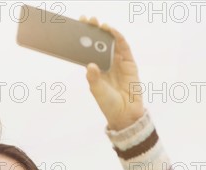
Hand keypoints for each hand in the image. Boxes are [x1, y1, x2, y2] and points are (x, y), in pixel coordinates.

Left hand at [80, 16, 144, 130]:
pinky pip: (124, 48)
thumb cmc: (109, 104)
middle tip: (87, 20)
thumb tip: (89, 65)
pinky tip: (112, 31)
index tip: (76, 27)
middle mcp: (106, 63)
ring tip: (99, 24)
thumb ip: (94, 79)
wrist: (125, 114)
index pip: (88, 50)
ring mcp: (118, 62)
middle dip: (94, 31)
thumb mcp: (98, 91)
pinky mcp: (129, 64)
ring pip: (111, 42)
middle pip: (99, 43)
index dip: (83, 38)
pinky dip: (119, 38)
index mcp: (96, 69)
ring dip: (106, 32)